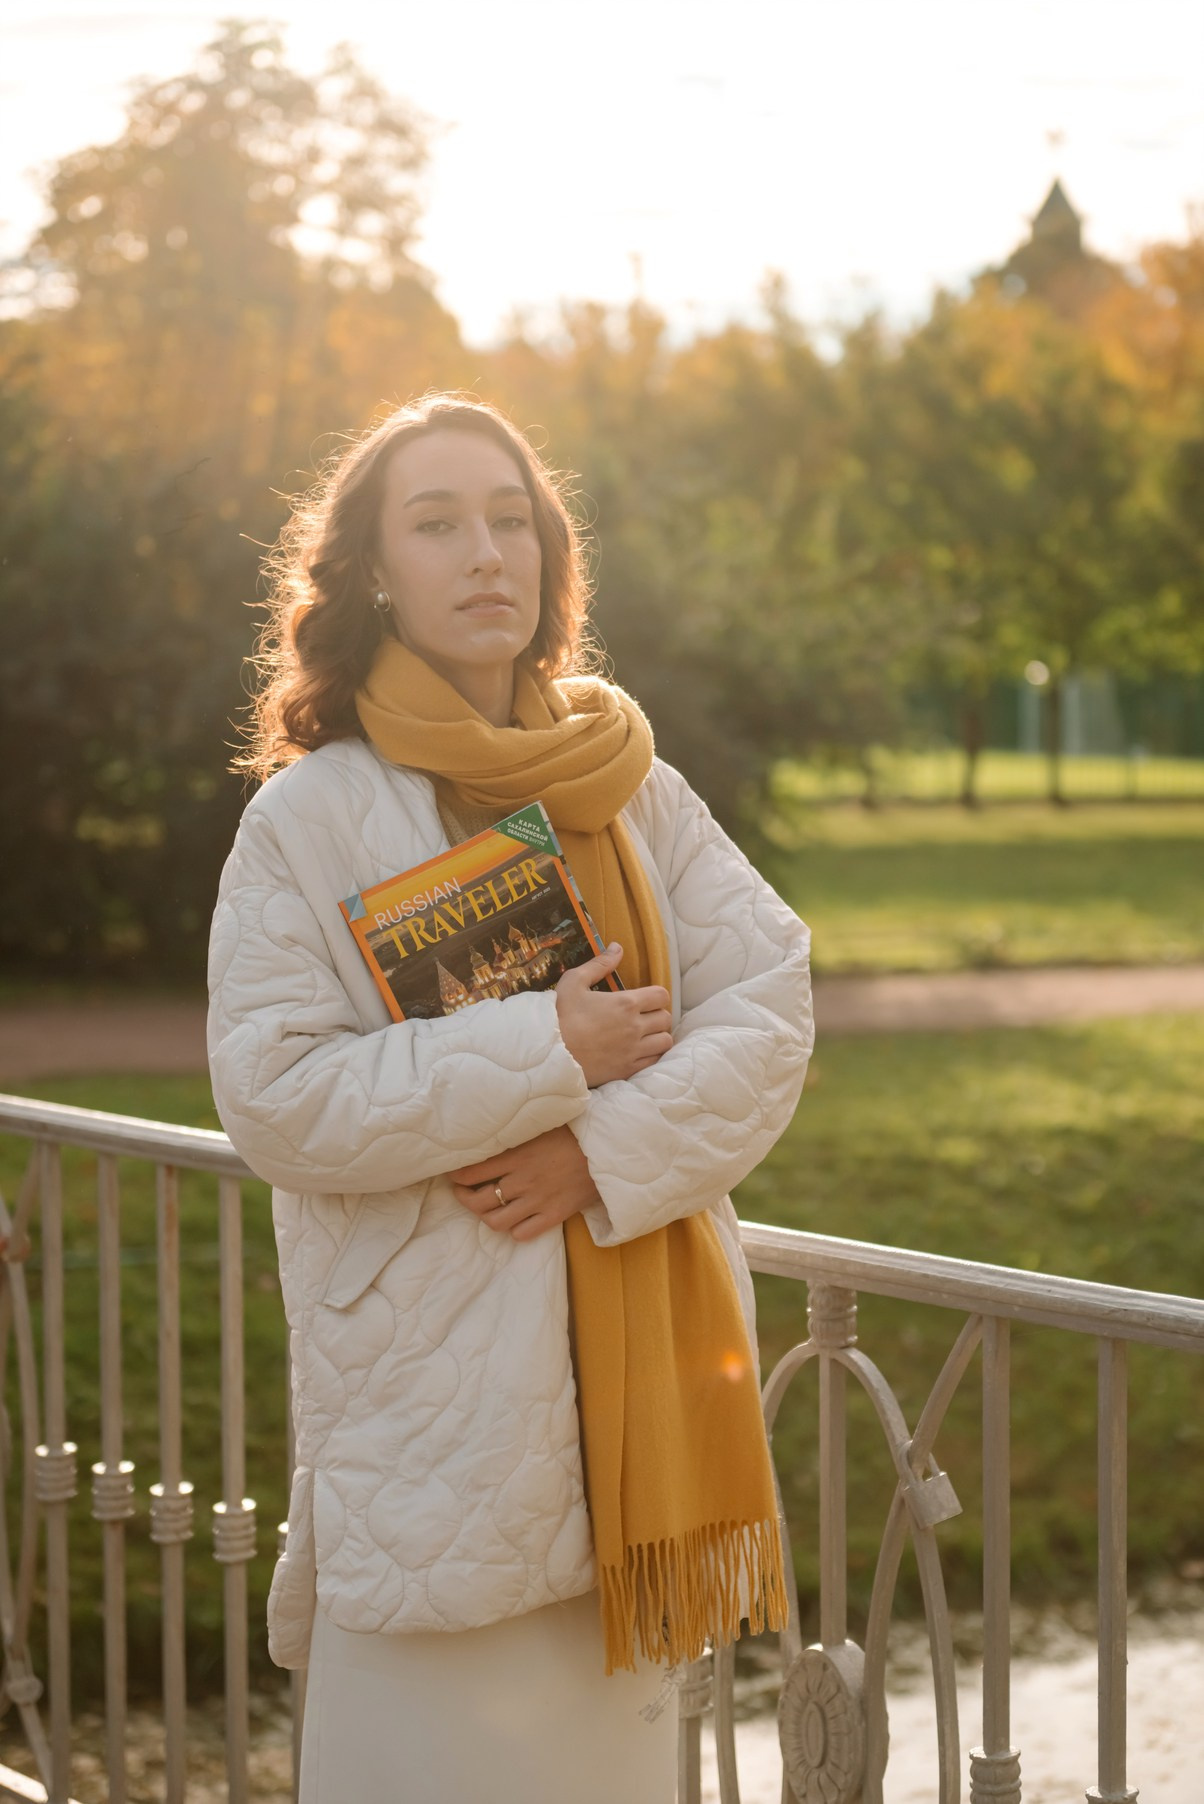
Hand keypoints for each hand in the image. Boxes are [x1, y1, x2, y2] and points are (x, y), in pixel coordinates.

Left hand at [450, 1126, 600, 1242]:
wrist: (608, 1149)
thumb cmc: (575, 1132)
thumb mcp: (541, 1126)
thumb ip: (516, 1135)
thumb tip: (490, 1134)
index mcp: (517, 1155)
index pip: (472, 1171)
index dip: (457, 1176)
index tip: (454, 1174)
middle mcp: (523, 1180)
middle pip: (478, 1200)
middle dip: (464, 1198)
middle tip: (462, 1193)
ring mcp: (538, 1201)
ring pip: (496, 1221)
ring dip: (485, 1216)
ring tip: (484, 1209)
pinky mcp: (553, 1215)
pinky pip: (522, 1233)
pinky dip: (513, 1229)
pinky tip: (514, 1219)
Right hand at [554, 943, 672, 1087]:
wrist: (549, 1052)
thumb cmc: (560, 1014)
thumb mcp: (574, 981)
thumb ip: (599, 964)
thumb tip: (617, 947)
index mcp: (626, 1003)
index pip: (661, 996)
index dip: (656, 996)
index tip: (646, 1000)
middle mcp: (635, 1026)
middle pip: (666, 1018)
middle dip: (658, 1016)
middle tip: (644, 1017)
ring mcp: (633, 1049)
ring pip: (665, 1041)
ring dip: (658, 1036)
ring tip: (645, 1035)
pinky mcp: (627, 1069)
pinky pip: (653, 1061)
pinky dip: (651, 1055)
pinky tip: (639, 1051)